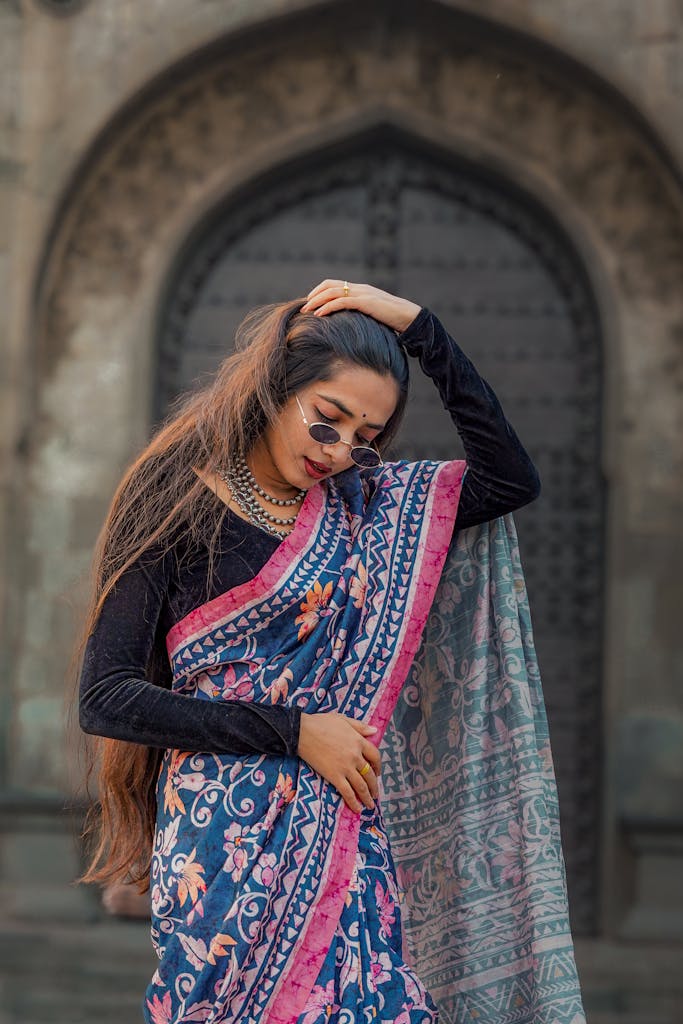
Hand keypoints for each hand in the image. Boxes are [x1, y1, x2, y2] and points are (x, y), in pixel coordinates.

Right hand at [297, 711, 380, 812]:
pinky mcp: (334, 776)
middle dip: (374, 785)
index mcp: (358, 741)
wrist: (303, 732)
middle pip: (370, 774)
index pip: (375, 756)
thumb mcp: (343, 719)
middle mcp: (355, 756)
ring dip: (367, 796)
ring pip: (361, 785)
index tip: (377, 772)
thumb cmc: (321, 723)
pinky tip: (357, 808)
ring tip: (370, 804)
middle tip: (375, 793)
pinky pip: (347, 792)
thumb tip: (375, 730)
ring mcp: (345, 767)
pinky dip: (354, 802)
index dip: (378, 766)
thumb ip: (360, 726)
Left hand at [300, 280, 420, 333]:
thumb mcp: (373, 315)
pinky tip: (319, 316)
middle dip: (313, 295)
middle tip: (303, 308)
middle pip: (329, 285)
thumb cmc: (393, 320)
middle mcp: (359, 288)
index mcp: (360, 289)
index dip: (319, 292)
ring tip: (306, 311)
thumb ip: (360, 315)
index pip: (334, 284)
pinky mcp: (365, 302)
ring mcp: (362, 294)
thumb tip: (349, 326)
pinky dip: (327, 307)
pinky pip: (341, 302)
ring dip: (316, 301)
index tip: (310, 304)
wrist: (410, 317)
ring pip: (332, 292)